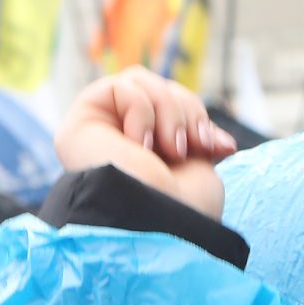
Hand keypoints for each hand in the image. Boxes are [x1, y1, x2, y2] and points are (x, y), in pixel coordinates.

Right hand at [54, 70, 237, 220]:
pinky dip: (142, 112)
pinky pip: (120, 88)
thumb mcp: (199, 166)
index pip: (174, 111)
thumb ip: (192, 138)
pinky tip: (138, 146)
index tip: (223, 147)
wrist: (157, 221)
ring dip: (169, 111)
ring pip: (140, 83)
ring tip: (173, 149)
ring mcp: (98, 134)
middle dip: (187, 112)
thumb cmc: (181, 206)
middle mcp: (118, 144)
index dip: (199, 120)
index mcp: (146, 157)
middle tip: (196, 146)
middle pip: (158, 89)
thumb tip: (213, 136)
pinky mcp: (80, 124)